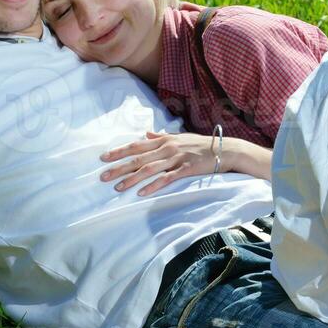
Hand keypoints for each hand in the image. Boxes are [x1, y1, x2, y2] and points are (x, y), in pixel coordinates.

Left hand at [100, 131, 219, 195]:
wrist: (223, 149)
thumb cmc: (200, 144)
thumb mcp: (179, 137)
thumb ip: (160, 137)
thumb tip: (146, 134)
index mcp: (163, 141)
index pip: (136, 146)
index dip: (119, 151)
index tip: (103, 158)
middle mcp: (167, 148)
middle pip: (138, 158)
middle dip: (119, 167)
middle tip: (103, 176)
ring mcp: (176, 158)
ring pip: (149, 169)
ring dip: (132, 179)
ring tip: (118, 187)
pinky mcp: (185, 169)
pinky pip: (166, 179)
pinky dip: (153, 185)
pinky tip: (142, 193)